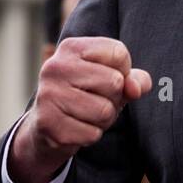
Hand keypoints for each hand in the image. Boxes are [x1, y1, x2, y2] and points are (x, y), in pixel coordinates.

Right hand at [7, 36, 151, 182]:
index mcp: (72, 48)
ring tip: (87, 115)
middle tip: (95, 101)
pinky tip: (76, 128)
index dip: (123, 72)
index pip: (119, 53)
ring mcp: (49, 94)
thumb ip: (134, 79)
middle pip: (115, 82)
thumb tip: (135, 89)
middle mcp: (56, 66)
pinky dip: (91, 135)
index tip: (104, 79)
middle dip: (114, 98)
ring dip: (104, 120)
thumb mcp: (112, 80)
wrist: (47, 126)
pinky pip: (92, 133)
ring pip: (105, 111)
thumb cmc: (86, 96)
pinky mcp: (48, 123)